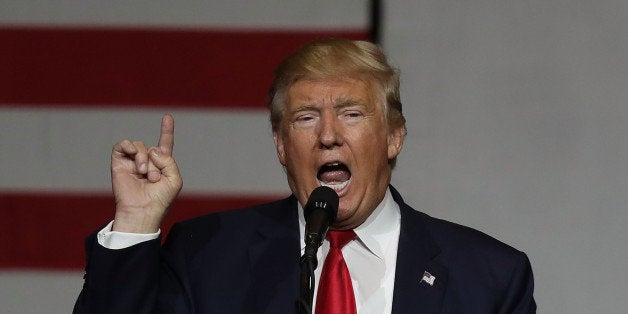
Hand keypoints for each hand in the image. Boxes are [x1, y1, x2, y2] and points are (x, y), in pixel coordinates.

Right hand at [110, 114, 182, 232]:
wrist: (142, 211)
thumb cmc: (160, 199)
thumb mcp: (174, 179)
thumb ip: (168, 160)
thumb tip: (151, 150)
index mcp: (161, 165)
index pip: (164, 144)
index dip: (166, 131)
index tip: (168, 117)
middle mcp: (146, 161)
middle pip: (152, 148)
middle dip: (155, 162)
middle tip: (154, 179)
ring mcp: (132, 162)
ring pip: (139, 146)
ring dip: (143, 158)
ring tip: (144, 173)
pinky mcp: (119, 163)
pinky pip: (122, 145)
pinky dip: (129, 147)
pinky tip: (134, 157)